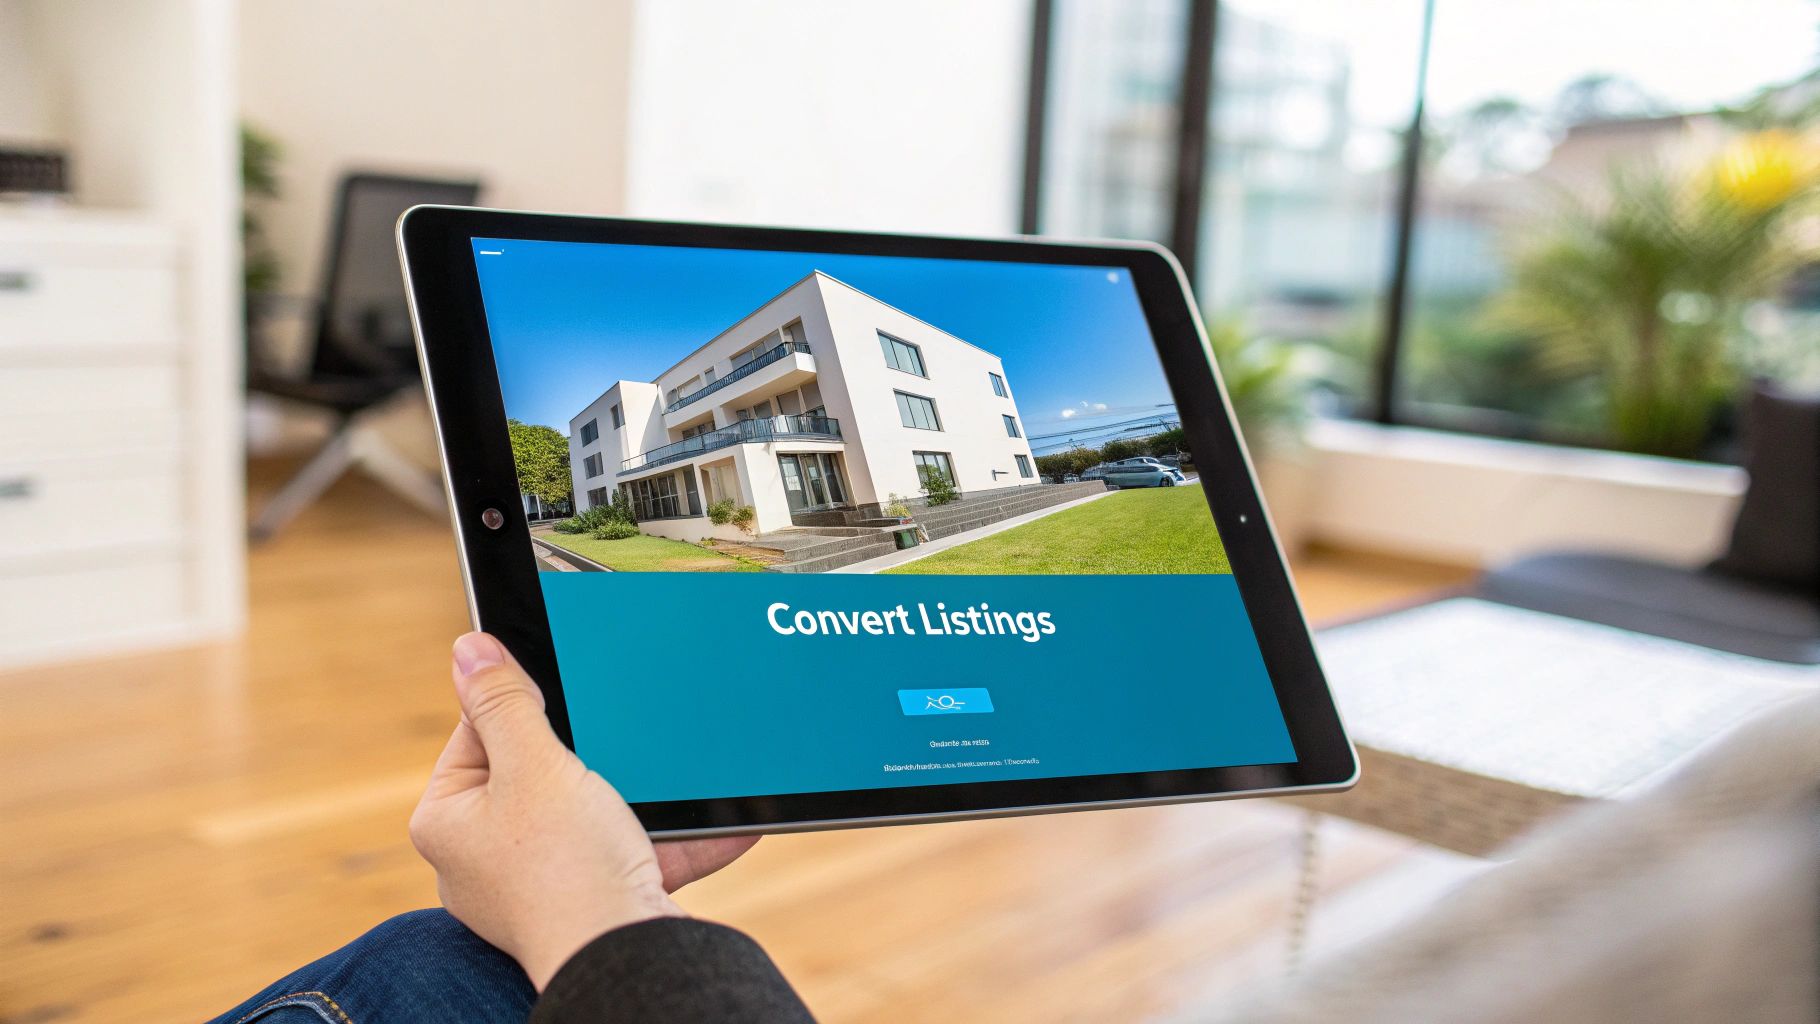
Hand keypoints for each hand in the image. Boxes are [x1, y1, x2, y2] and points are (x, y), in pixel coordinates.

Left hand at [409, 632, 757, 989]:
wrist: (625, 956)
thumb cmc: (565, 868)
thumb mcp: (534, 765)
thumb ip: (504, 702)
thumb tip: (469, 650)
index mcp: (450, 819)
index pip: (479, 730)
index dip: (526, 705)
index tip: (566, 691)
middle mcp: (485, 855)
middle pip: (542, 768)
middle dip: (597, 753)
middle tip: (622, 736)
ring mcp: (539, 881)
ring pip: (595, 810)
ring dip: (644, 796)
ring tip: (678, 776)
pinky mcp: (591, 899)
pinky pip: (634, 851)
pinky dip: (676, 838)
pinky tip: (726, 819)